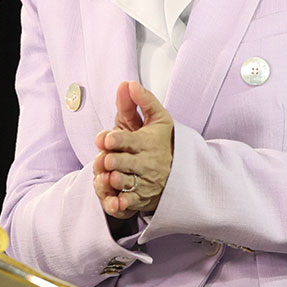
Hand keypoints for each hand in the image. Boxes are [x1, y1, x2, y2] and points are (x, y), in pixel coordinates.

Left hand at [92, 81, 173, 216]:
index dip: (116, 139)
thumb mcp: (159, 118)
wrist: (182, 171)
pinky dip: (119, 203)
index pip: (129, 140)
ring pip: (124, 183)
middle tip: (104, 159)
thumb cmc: (164, 141)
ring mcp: (142, 182)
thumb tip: (128, 83)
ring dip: (112, 180)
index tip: (106, 138)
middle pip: (123, 163)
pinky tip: (113, 200)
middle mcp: (144, 163)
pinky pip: (128, 203)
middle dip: (112, 160)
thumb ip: (142, 101)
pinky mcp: (140, 198)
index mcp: (146, 142)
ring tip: (105, 176)